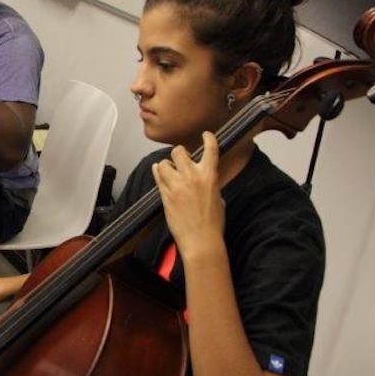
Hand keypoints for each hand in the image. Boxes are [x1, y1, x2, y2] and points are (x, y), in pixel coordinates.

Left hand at [152, 132, 225, 257]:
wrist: (201, 240)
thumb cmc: (213, 223)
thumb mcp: (217, 197)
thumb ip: (209, 182)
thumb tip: (205, 178)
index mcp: (209, 176)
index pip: (210, 149)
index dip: (208, 138)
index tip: (206, 135)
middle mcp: (192, 177)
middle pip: (178, 151)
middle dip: (179, 153)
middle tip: (181, 160)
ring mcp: (176, 185)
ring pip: (163, 163)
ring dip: (167, 164)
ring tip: (171, 171)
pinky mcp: (165, 195)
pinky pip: (157, 176)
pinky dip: (159, 173)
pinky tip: (161, 175)